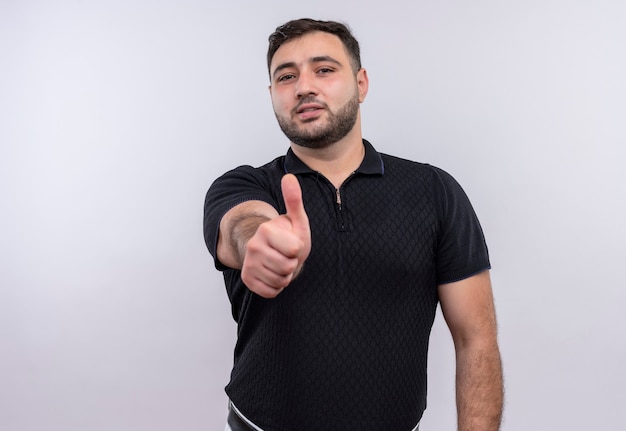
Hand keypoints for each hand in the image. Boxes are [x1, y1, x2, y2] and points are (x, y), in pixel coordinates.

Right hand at [241, 174, 310, 297]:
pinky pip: (271, 291)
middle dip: (293, 264)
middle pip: (287, 267)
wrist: (274, 252)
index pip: (295, 250)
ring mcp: (248, 263)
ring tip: (281, 264)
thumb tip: (289, 176)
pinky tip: (273, 274)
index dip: (298, 249)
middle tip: (287, 256)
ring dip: (285, 275)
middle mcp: (253, 246)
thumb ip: (294, 200)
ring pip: (280, 280)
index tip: (293, 243)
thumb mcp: (297, 220)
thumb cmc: (290, 236)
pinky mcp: (247, 279)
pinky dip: (277, 286)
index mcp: (266, 230)